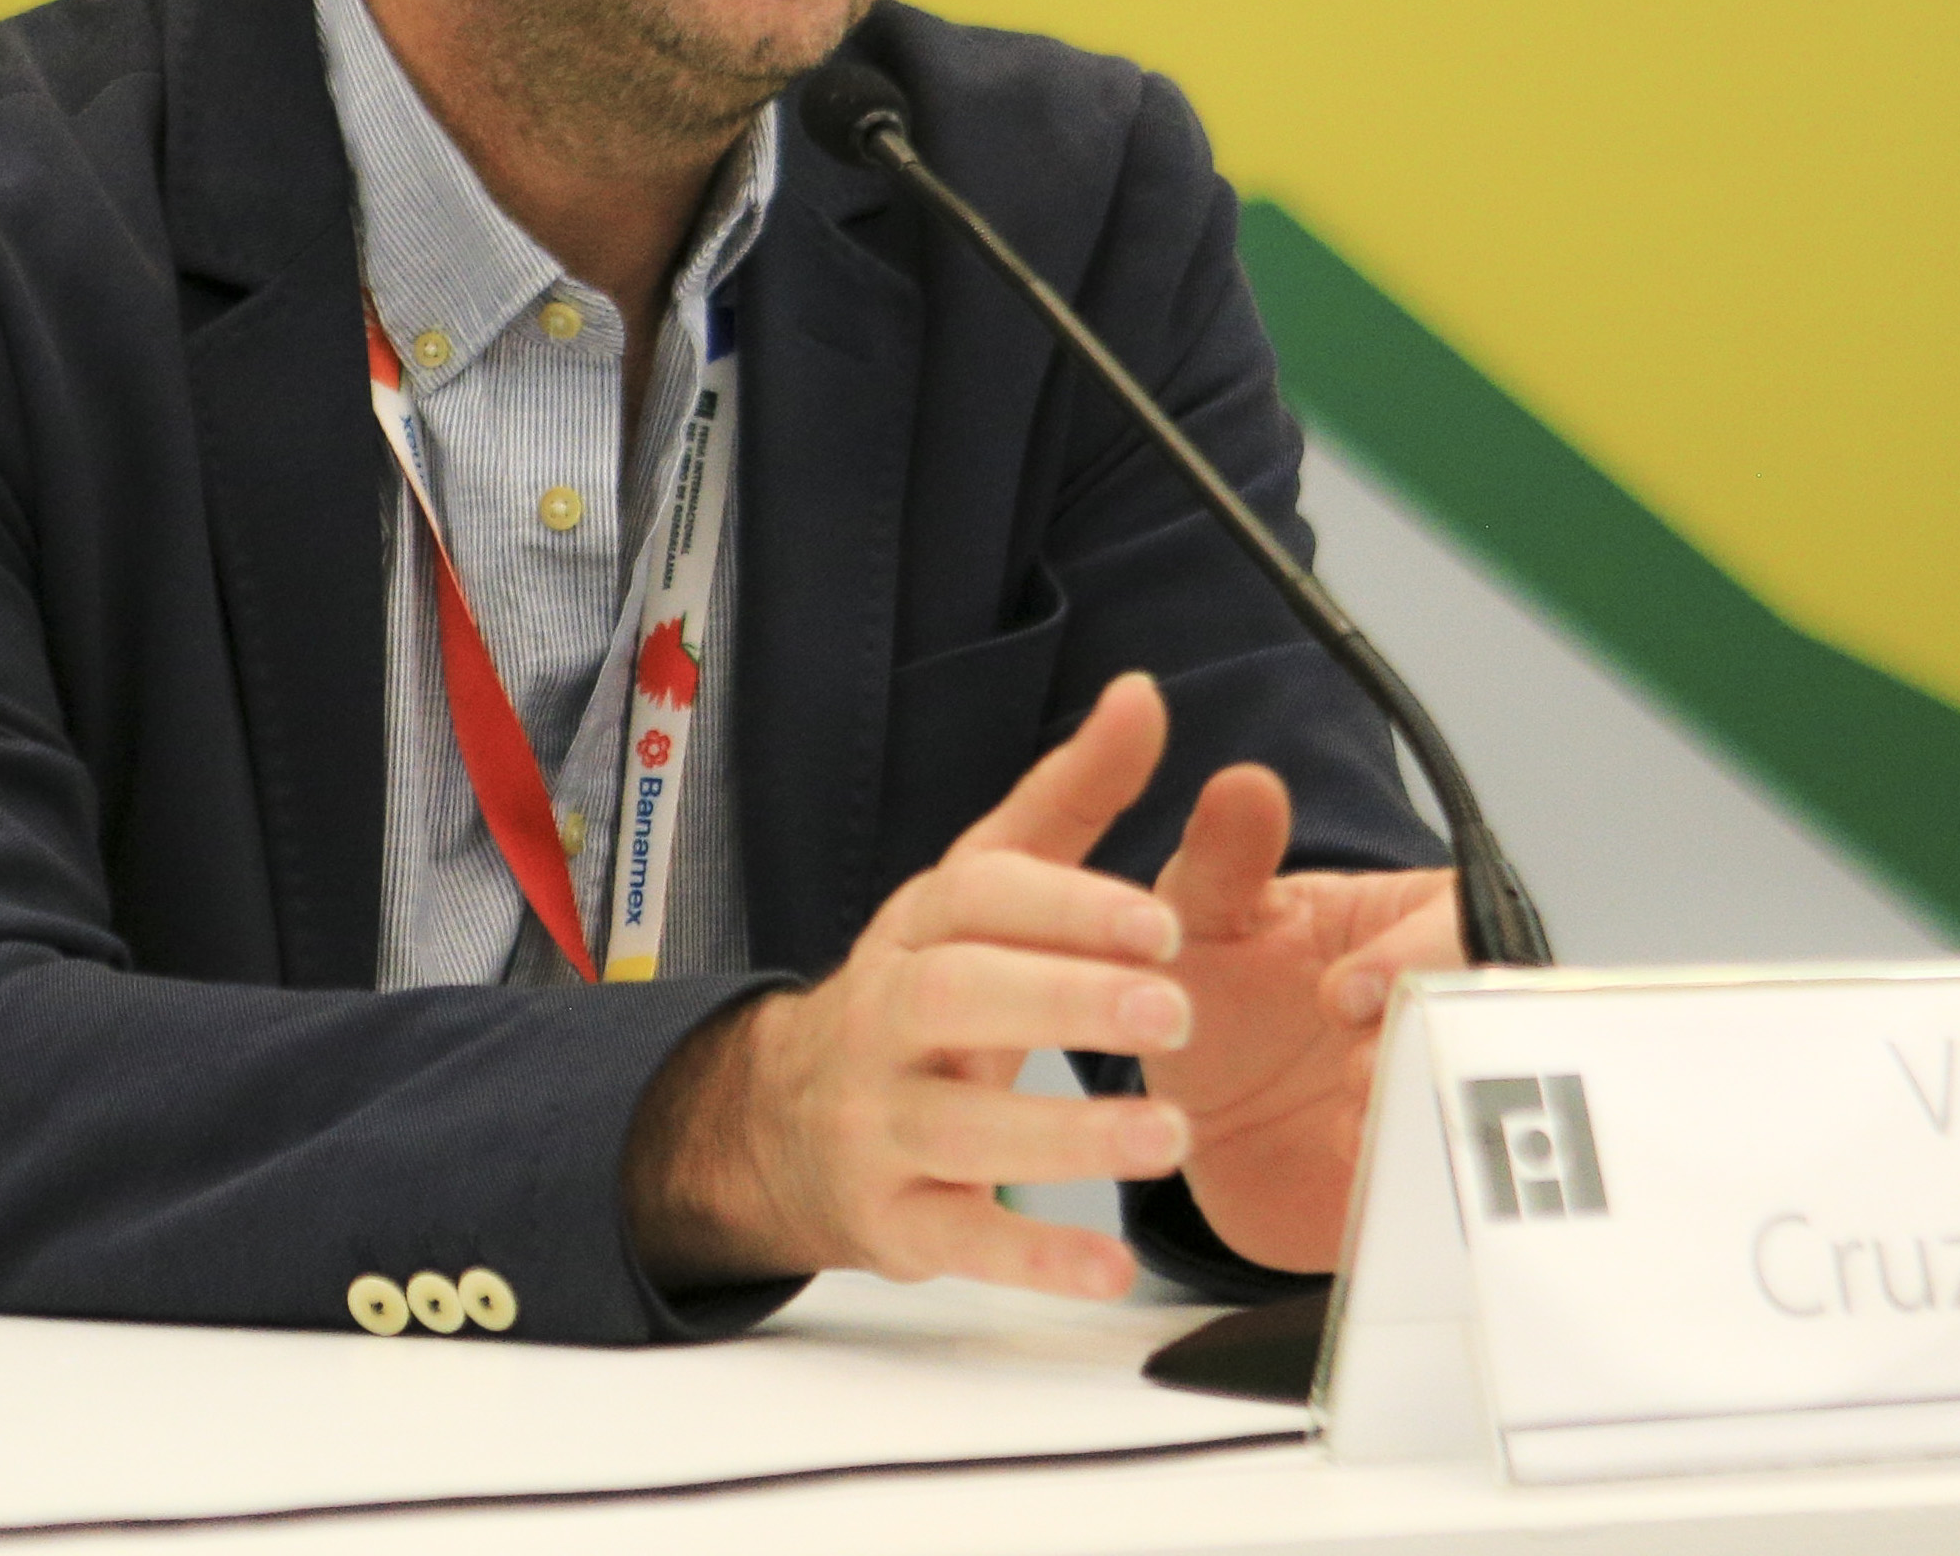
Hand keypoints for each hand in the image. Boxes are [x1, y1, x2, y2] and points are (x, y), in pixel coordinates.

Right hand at [627, 673, 1198, 1298]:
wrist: (786, 1120)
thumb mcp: (985, 887)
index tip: (1165, 925)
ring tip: (1170, 1135)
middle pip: (959, 997)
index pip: (981, 899)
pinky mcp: (891, 1219)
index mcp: (921, 928)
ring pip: (960, 1125)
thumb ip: (1071, 797)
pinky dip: (1031, 1256)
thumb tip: (1145, 693)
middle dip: (1065, 1001)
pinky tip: (1109, 1267)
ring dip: (1067, 1134)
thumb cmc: (924, 987)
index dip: (1070, 907)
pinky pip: (957, 1238)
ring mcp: (880, 1121)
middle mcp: (887, 1016)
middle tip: (1173, 1012)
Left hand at [1148, 750, 1461, 1271]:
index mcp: (1419, 927)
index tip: (1339, 993)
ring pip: (1483, 1110)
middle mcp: (1457, 1013)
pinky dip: (1414, 1195)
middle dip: (1426, 1049)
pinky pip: (1456, 1198)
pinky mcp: (1439, 1190)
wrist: (1208, 1136)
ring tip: (1348, 1134)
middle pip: (1489, 1024)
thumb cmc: (1224, 1002)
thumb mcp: (1203, 924)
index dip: (1405, 960)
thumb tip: (1245, 784)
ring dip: (1420, 1122)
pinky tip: (1357, 1187)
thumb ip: (1222, 860)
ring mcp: (1457, 1102)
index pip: (1454, 927)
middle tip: (1355, 1073)